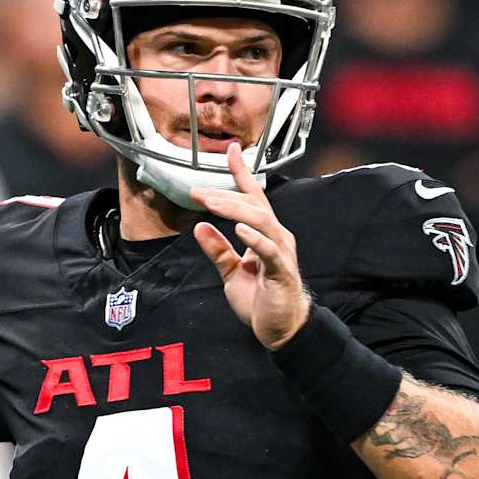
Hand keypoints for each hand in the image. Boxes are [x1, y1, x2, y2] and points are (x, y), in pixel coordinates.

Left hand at [190, 143, 310, 349]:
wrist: (281, 329)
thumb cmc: (260, 300)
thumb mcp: (231, 272)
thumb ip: (218, 249)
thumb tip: (199, 227)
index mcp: (265, 234)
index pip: (253, 197)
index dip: (242, 173)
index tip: (231, 149)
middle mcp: (277, 237)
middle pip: (252, 206)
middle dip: (224, 195)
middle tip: (197, 192)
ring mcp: (281, 252)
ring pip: (260, 221)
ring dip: (234, 210)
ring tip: (211, 203)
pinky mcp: (281, 271)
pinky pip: (268, 250)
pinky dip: (254, 238)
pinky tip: (239, 229)